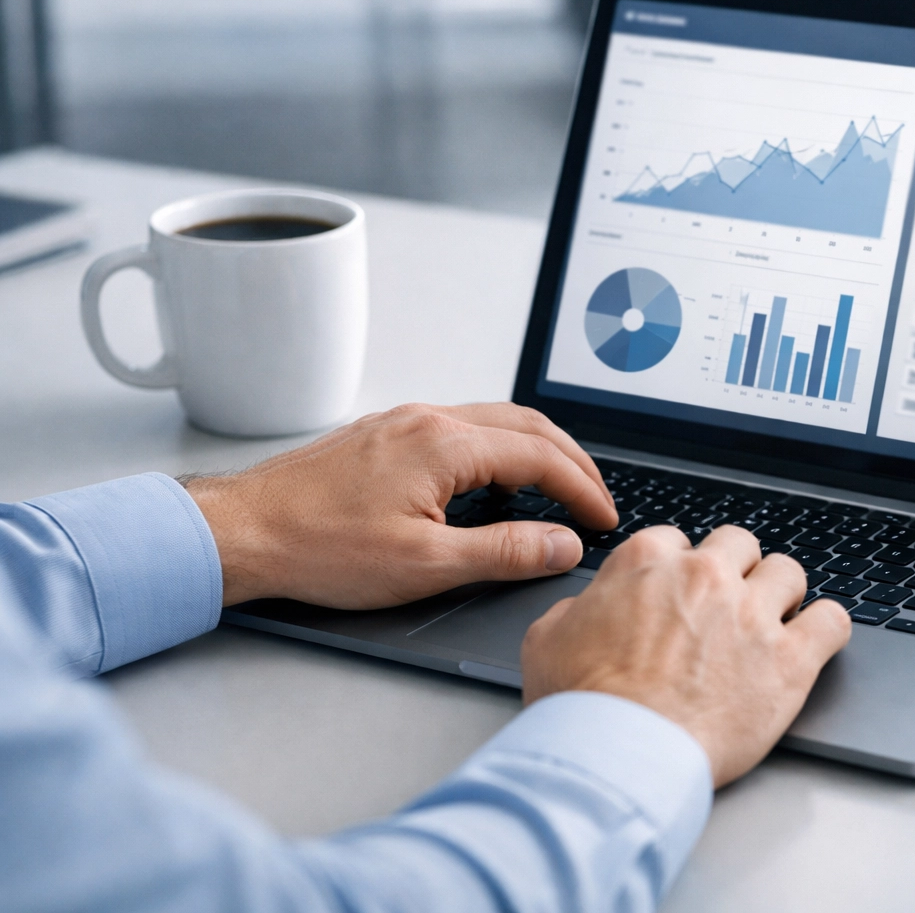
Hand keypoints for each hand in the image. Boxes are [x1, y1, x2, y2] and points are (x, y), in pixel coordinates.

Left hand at [185, 403, 617, 607]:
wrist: (242, 532)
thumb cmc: (318, 548)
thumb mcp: (424, 565)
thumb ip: (504, 552)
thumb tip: (562, 544)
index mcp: (445, 444)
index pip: (541, 457)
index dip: (582, 489)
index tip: (603, 519)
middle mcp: (428, 419)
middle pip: (527, 424)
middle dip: (572, 460)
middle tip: (596, 497)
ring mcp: (403, 422)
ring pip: (494, 420)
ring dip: (537, 449)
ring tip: (559, 485)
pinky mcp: (384, 434)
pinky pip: (462, 426)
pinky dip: (499, 447)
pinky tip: (496, 477)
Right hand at [520, 525, 851, 786]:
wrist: (618, 756)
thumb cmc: (581, 707)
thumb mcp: (547, 640)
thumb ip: (578, 610)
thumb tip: (588, 608)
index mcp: (648, 562)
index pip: (678, 540)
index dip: (680, 570)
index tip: (682, 595)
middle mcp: (706, 576)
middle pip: (740, 544)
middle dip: (736, 570)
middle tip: (728, 605)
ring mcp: (752, 614)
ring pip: (789, 572)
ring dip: (781, 594)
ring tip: (774, 621)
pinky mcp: (790, 660)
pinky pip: (833, 620)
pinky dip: (827, 627)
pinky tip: (815, 640)